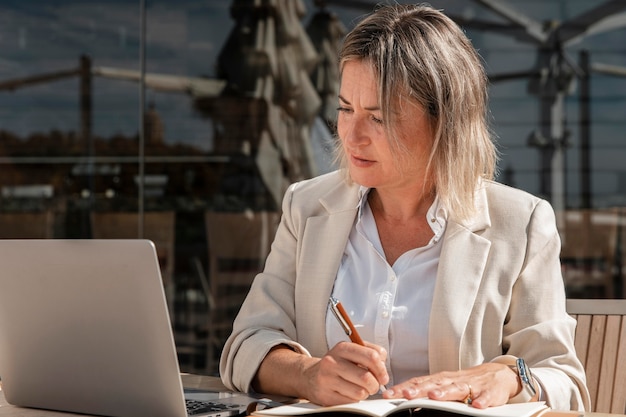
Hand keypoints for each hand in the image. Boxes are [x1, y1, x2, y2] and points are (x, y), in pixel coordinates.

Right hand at [302, 341, 388, 405]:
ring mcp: (327, 379)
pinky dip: (355, 400)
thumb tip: (383, 367)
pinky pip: (351, 402)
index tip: (383, 375)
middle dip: (375, 385)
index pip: (372, 356)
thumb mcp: (350, 352)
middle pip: (367, 377)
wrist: (310, 376)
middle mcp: (333, 361)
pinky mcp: (326, 395)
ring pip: (360, 392)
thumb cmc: (336, 365)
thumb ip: (369, 353)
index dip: (382, 369)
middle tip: (373, 385)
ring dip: (365, 393)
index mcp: (342, 348)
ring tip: (360, 388)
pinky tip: (349, 393)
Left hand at [382, 363, 518, 407]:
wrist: (497, 374)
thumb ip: (427, 389)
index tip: (388, 394)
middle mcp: (453, 380)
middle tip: (405, 394)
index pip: (418, 383)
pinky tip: (477, 405)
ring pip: (457, 388)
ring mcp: (471, 385)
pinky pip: (485, 397)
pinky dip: (481, 400)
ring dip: (445, 392)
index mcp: (440, 379)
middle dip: (419, 390)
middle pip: (433, 384)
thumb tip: (404, 397)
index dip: (403, 388)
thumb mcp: (445, 383)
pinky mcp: (488, 392)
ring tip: (435, 397)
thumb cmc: (466, 381)